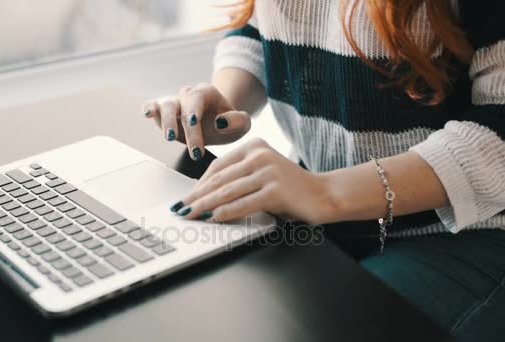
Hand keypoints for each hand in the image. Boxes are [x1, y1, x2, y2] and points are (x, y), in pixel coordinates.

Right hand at [143, 83, 250, 160]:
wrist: (219, 125)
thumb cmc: (230, 123)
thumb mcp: (243, 124)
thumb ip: (238, 121)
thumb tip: (220, 123)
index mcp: (207, 93)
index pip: (198, 100)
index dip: (193, 111)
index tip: (193, 123)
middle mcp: (188, 95)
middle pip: (181, 106)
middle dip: (184, 127)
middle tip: (191, 148)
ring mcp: (176, 104)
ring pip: (165, 106)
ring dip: (165, 122)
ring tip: (169, 137)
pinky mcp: (164, 114)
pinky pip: (153, 106)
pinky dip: (148, 109)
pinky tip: (147, 114)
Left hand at [169, 138, 334, 223]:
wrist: (323, 194)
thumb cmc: (291, 188)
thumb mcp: (263, 173)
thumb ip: (239, 177)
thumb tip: (206, 194)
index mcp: (254, 146)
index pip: (218, 166)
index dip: (199, 183)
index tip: (187, 196)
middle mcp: (260, 155)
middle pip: (219, 179)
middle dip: (196, 196)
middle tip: (180, 208)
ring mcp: (268, 171)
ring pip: (227, 191)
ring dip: (205, 206)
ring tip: (191, 215)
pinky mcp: (275, 190)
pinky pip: (243, 203)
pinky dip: (226, 212)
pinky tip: (213, 219)